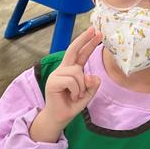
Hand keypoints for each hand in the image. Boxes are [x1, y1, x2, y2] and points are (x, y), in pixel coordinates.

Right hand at [30, 27, 102, 142]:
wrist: (60, 118)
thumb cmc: (71, 104)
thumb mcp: (88, 94)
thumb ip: (92, 84)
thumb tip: (92, 75)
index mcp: (71, 70)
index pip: (80, 54)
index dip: (88, 43)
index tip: (96, 32)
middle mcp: (63, 69)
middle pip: (73, 50)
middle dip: (85, 40)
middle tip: (95, 30)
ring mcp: (57, 74)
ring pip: (77, 72)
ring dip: (81, 86)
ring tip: (76, 95)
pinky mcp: (52, 82)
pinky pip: (71, 81)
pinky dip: (75, 90)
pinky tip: (71, 96)